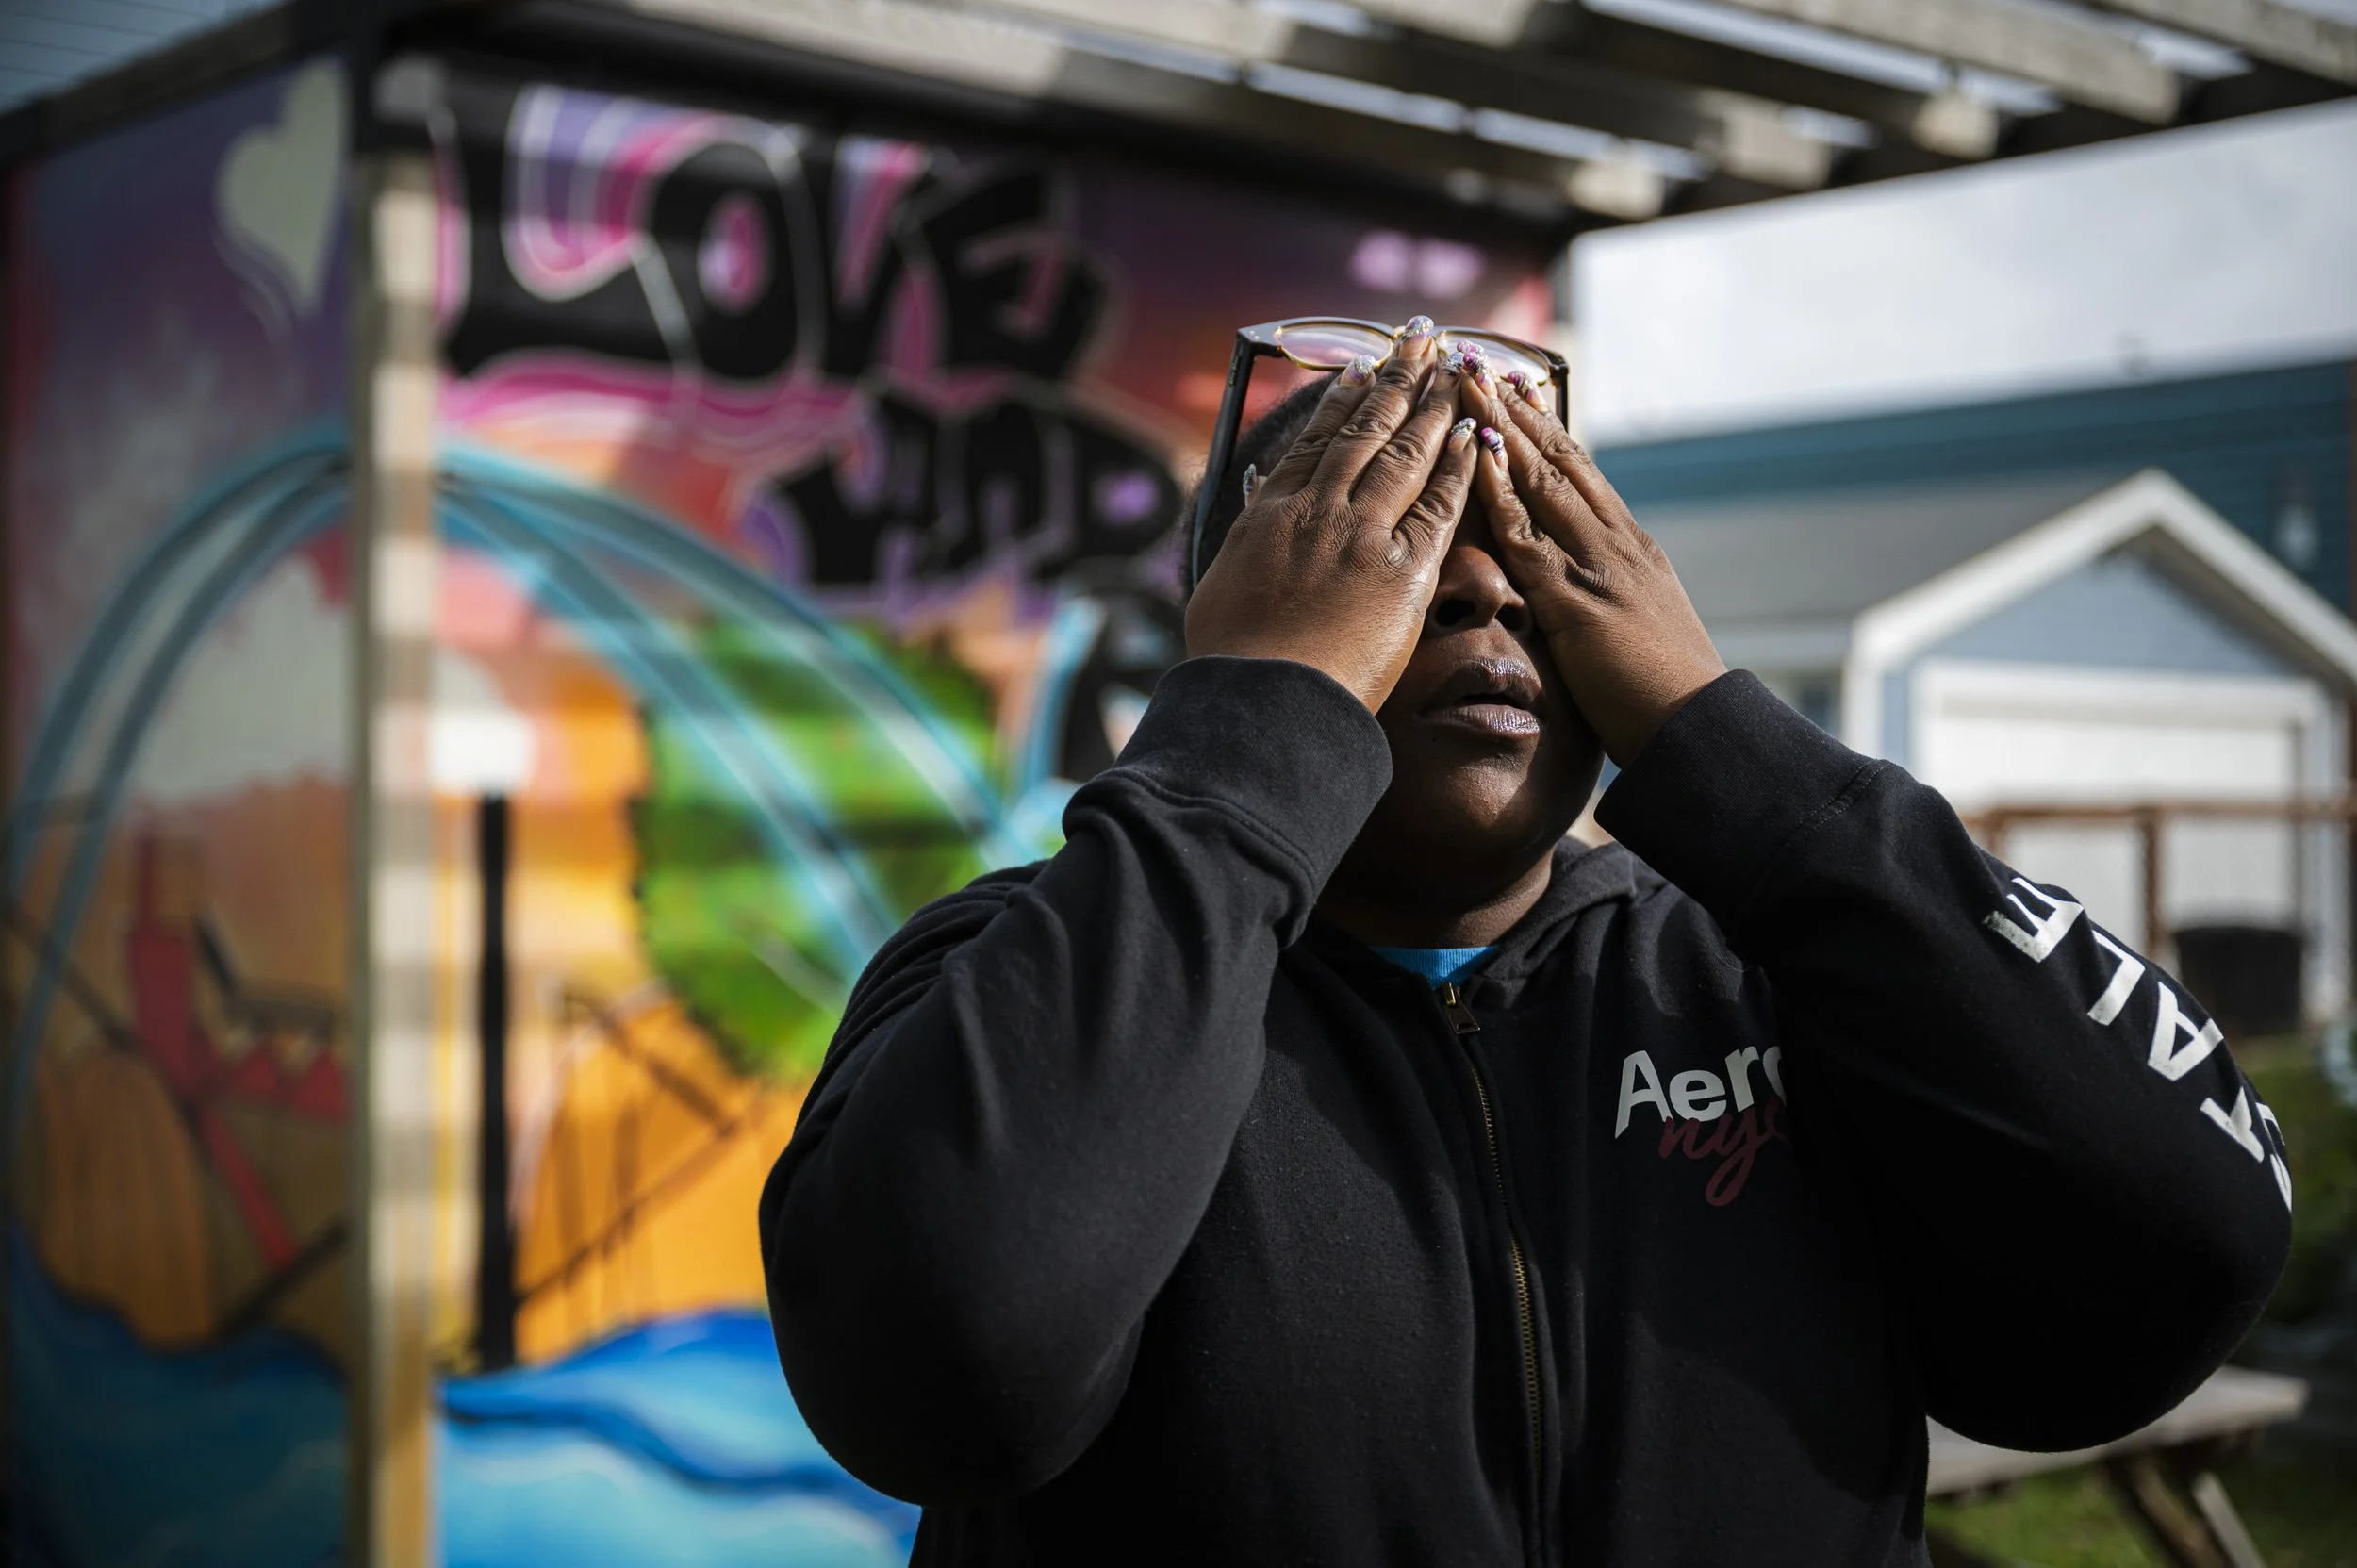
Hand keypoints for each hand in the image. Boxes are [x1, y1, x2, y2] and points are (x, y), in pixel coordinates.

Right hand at [1185, 330, 1479, 710]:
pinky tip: (1473, 433)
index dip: (1341, 403)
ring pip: (1403, 454)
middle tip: (1420, 340)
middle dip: (1396, 380)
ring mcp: (1360, 535)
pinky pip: (1438, 504)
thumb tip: (1251, 519)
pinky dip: (1457, 464)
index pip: (1313, 444)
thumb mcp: (1218, 592)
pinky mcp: (1403, 570)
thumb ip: (1242, 549)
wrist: (1263, 701)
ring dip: (1432, 404)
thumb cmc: (1233, 665)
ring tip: (1455, 368)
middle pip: (1364, 432)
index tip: (1361, 370)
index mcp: (1269, 516)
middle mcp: (1316, 511)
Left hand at [1461, 371, 1725, 764]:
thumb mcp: (1628, 627)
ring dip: (1501, 427)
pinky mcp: (1580, 600)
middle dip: (1515, 408)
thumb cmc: (1659, 692)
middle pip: (1558, 458)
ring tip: (1468, 381)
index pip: (1579, 472)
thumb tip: (1567, 588)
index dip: (1543, 426)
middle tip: (1478, 360)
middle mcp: (1615, 542)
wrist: (1694, 726)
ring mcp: (1599, 566)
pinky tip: (1476, 455)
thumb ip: (1598, 596)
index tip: (1513, 386)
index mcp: (1628, 546)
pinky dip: (1501, 491)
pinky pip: (1531, 535)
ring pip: (1543, 480)